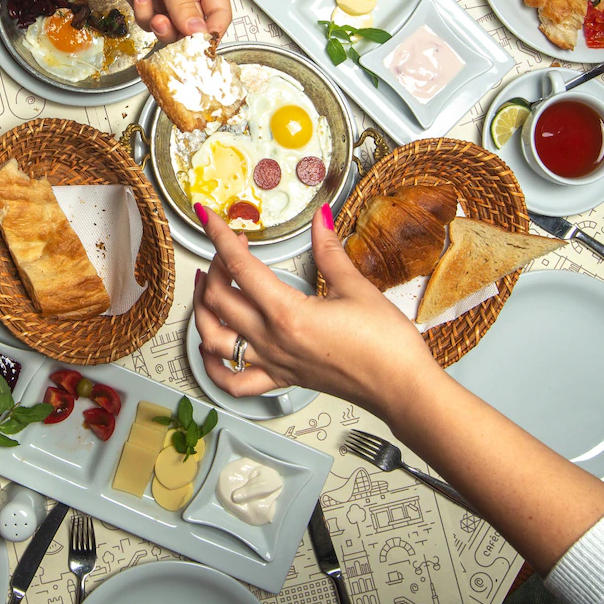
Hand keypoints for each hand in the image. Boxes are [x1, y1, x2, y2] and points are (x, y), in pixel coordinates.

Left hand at [75, 0, 231, 41]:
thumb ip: (183, 4)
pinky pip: (148, 21)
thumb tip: (198, 33)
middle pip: (193, 29)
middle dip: (178, 33)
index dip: (211, 33)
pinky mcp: (144, 1)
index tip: (198, 44)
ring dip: (157, 23)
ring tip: (148, 3)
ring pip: (168, 30)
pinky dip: (142, 13)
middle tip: (165, 25)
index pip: (219, 16)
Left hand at [192, 203, 437, 416]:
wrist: (401, 387)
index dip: (218, 236)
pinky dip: (212, 366)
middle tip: (227, 247)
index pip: (240, 267)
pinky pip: (234, 380)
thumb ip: (330, 252)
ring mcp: (274, 362)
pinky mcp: (282, 378)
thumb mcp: (357, 288)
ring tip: (206, 287)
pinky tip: (209, 350)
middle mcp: (272, 340)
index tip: (207, 216)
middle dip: (215, 265)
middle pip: (219, 299)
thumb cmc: (386, 346)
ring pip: (213, 339)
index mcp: (287, 313)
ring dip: (202, 310)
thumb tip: (320, 219)